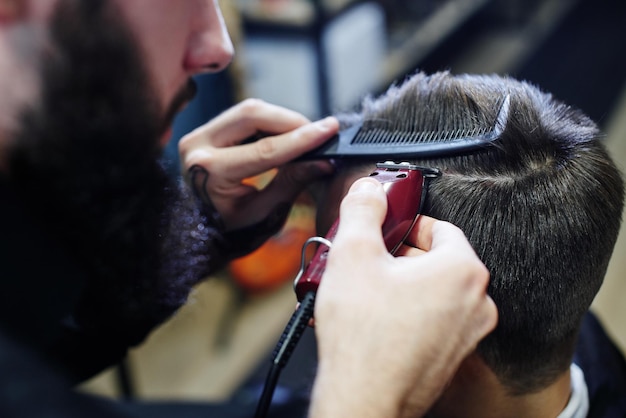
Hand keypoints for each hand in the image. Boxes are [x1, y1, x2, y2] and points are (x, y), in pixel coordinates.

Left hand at [178, 99, 337, 230]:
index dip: (302, 138)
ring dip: (280, 119)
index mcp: (210, 172)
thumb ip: (292, 183)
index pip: (265, 148)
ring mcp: (198, 135)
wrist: (196, 236)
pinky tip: (286, 136)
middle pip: (253, 115)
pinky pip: (241, 117)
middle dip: (291, 121)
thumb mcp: (264, 212)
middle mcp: (198, 146)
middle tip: (319, 132)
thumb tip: (324, 161)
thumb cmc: (230, 230)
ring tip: (305, 136)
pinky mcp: (204, 132)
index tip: (330, 130)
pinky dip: (268, 123)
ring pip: (248, 111)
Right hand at [309, 178, 497, 417]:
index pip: (439, 226)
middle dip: (399, 253)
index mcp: (462, 270)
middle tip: (367, 258)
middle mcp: (475, 302)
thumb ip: (362, 210)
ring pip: (432, 290)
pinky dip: (406, 311)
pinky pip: (431, 319)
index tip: (383, 228)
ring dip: (400, 283)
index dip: (405, 223)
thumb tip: (369, 189)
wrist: (365, 400)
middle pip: (436, 258)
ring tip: (365, 289)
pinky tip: (374, 317)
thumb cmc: (364, 337)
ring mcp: (467, 333)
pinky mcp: (451, 356)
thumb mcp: (353, 254)